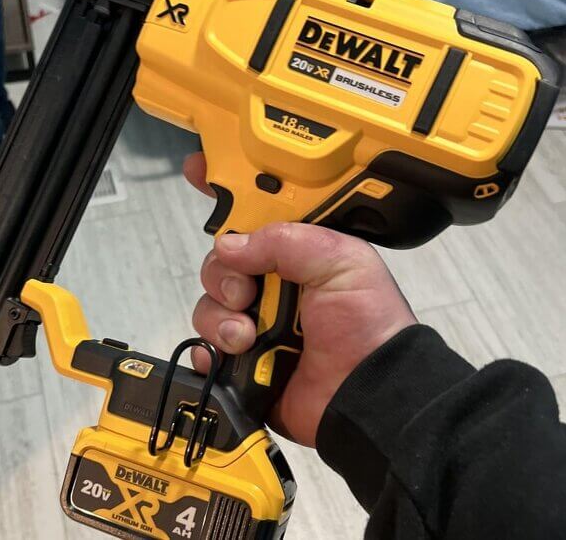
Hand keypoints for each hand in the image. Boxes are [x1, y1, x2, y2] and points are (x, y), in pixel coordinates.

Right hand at [183, 153, 416, 446]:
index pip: (255, 216)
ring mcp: (254, 323)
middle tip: (248, 295)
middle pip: (220, 263)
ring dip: (221, 320)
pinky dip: (208, 350)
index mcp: (297, 255)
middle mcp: (271, 285)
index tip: (196, 170)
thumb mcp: (339, 261)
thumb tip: (227, 245)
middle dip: (224, 276)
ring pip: (207, 305)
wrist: (369, 394)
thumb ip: (284, 241)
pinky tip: (228, 356)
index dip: (226, 193)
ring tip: (249, 339)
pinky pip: (204, 347)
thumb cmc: (366, 323)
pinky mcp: (241, 363)